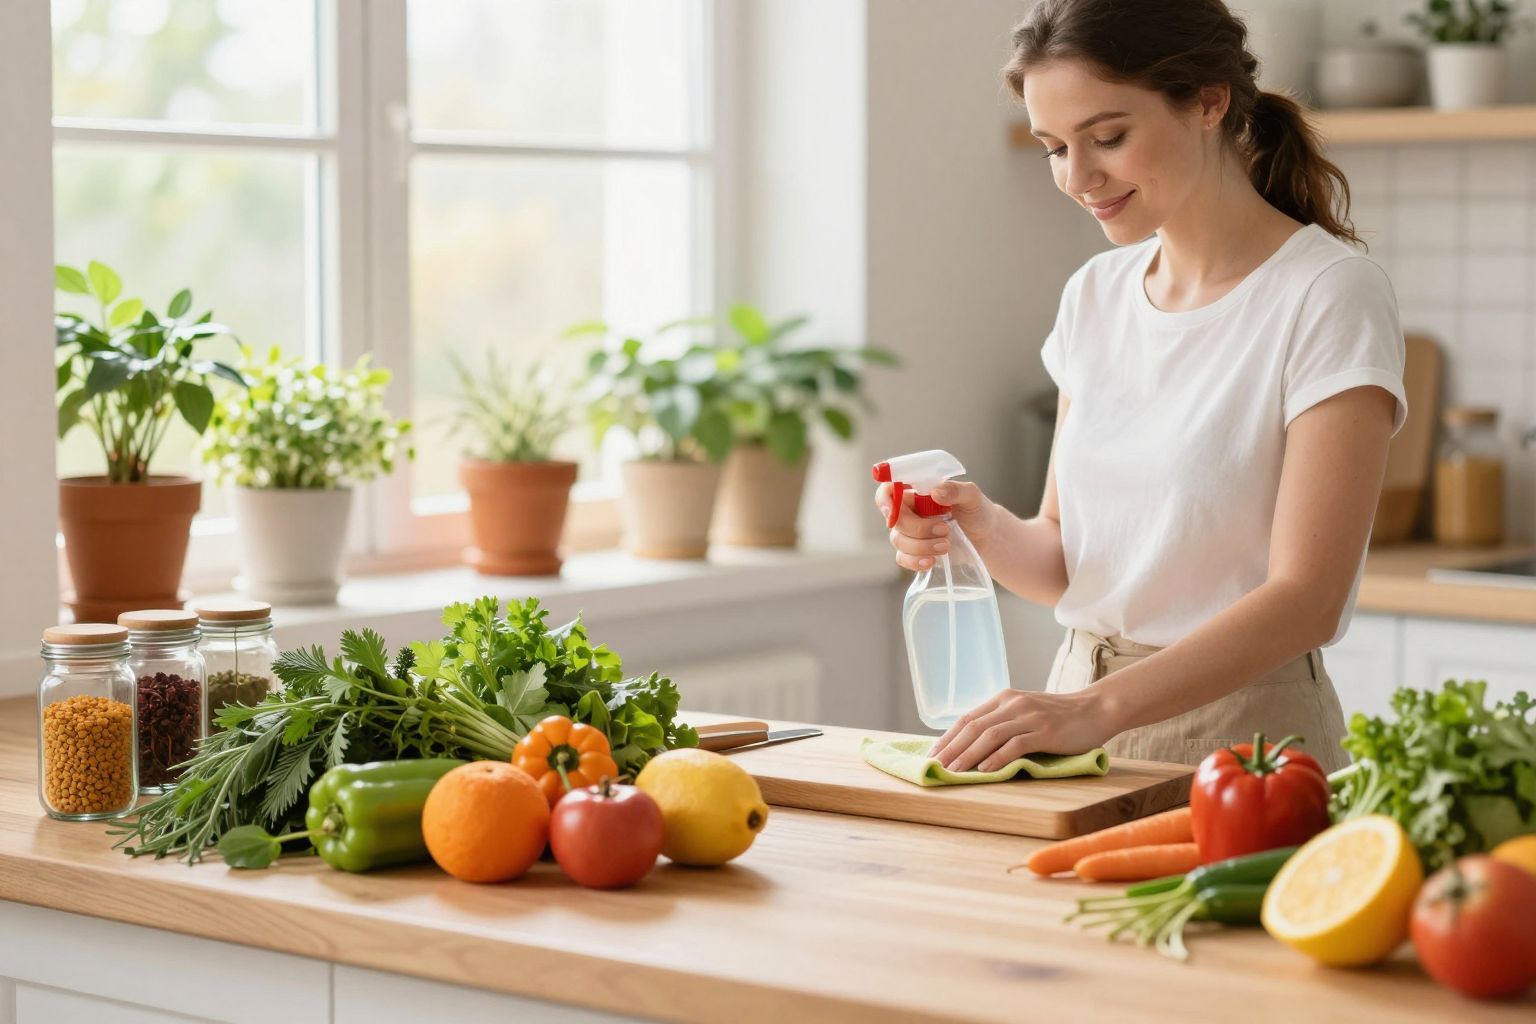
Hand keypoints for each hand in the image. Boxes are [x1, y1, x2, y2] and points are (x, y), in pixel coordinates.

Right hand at [875, 479, 994, 571]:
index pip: (889, 490)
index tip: (892, 511)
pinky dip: (915, 561)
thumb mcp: (972, 496)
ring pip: (899, 540)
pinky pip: (903, 558)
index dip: (885, 499)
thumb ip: (955, 490)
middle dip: (918, 528)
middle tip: (944, 530)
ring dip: (921, 546)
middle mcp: (910, 511)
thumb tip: (935, 492)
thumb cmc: (977, 511)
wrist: (986, 537)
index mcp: (918, 492)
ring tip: (946, 545)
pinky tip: (932, 561)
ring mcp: (910, 533)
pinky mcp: (915, 552)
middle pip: (895, 520)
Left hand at [928, 688, 1118, 771]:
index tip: (932, 755)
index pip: (968, 718)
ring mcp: (1029, 716)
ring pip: (990, 735)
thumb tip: (973, 747)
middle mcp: (1013, 704)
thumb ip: (1003, 723)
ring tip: (954, 771)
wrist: (1096, 709)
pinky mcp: (1045, 731)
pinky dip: (998, 757)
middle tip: (935, 766)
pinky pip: (1016, 744)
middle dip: (952, 748)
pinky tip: (986, 770)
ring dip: (969, 755)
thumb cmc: (1059, 717)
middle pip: (974, 726)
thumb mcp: (1026, 713)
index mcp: (1004, 698)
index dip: (948, 737)